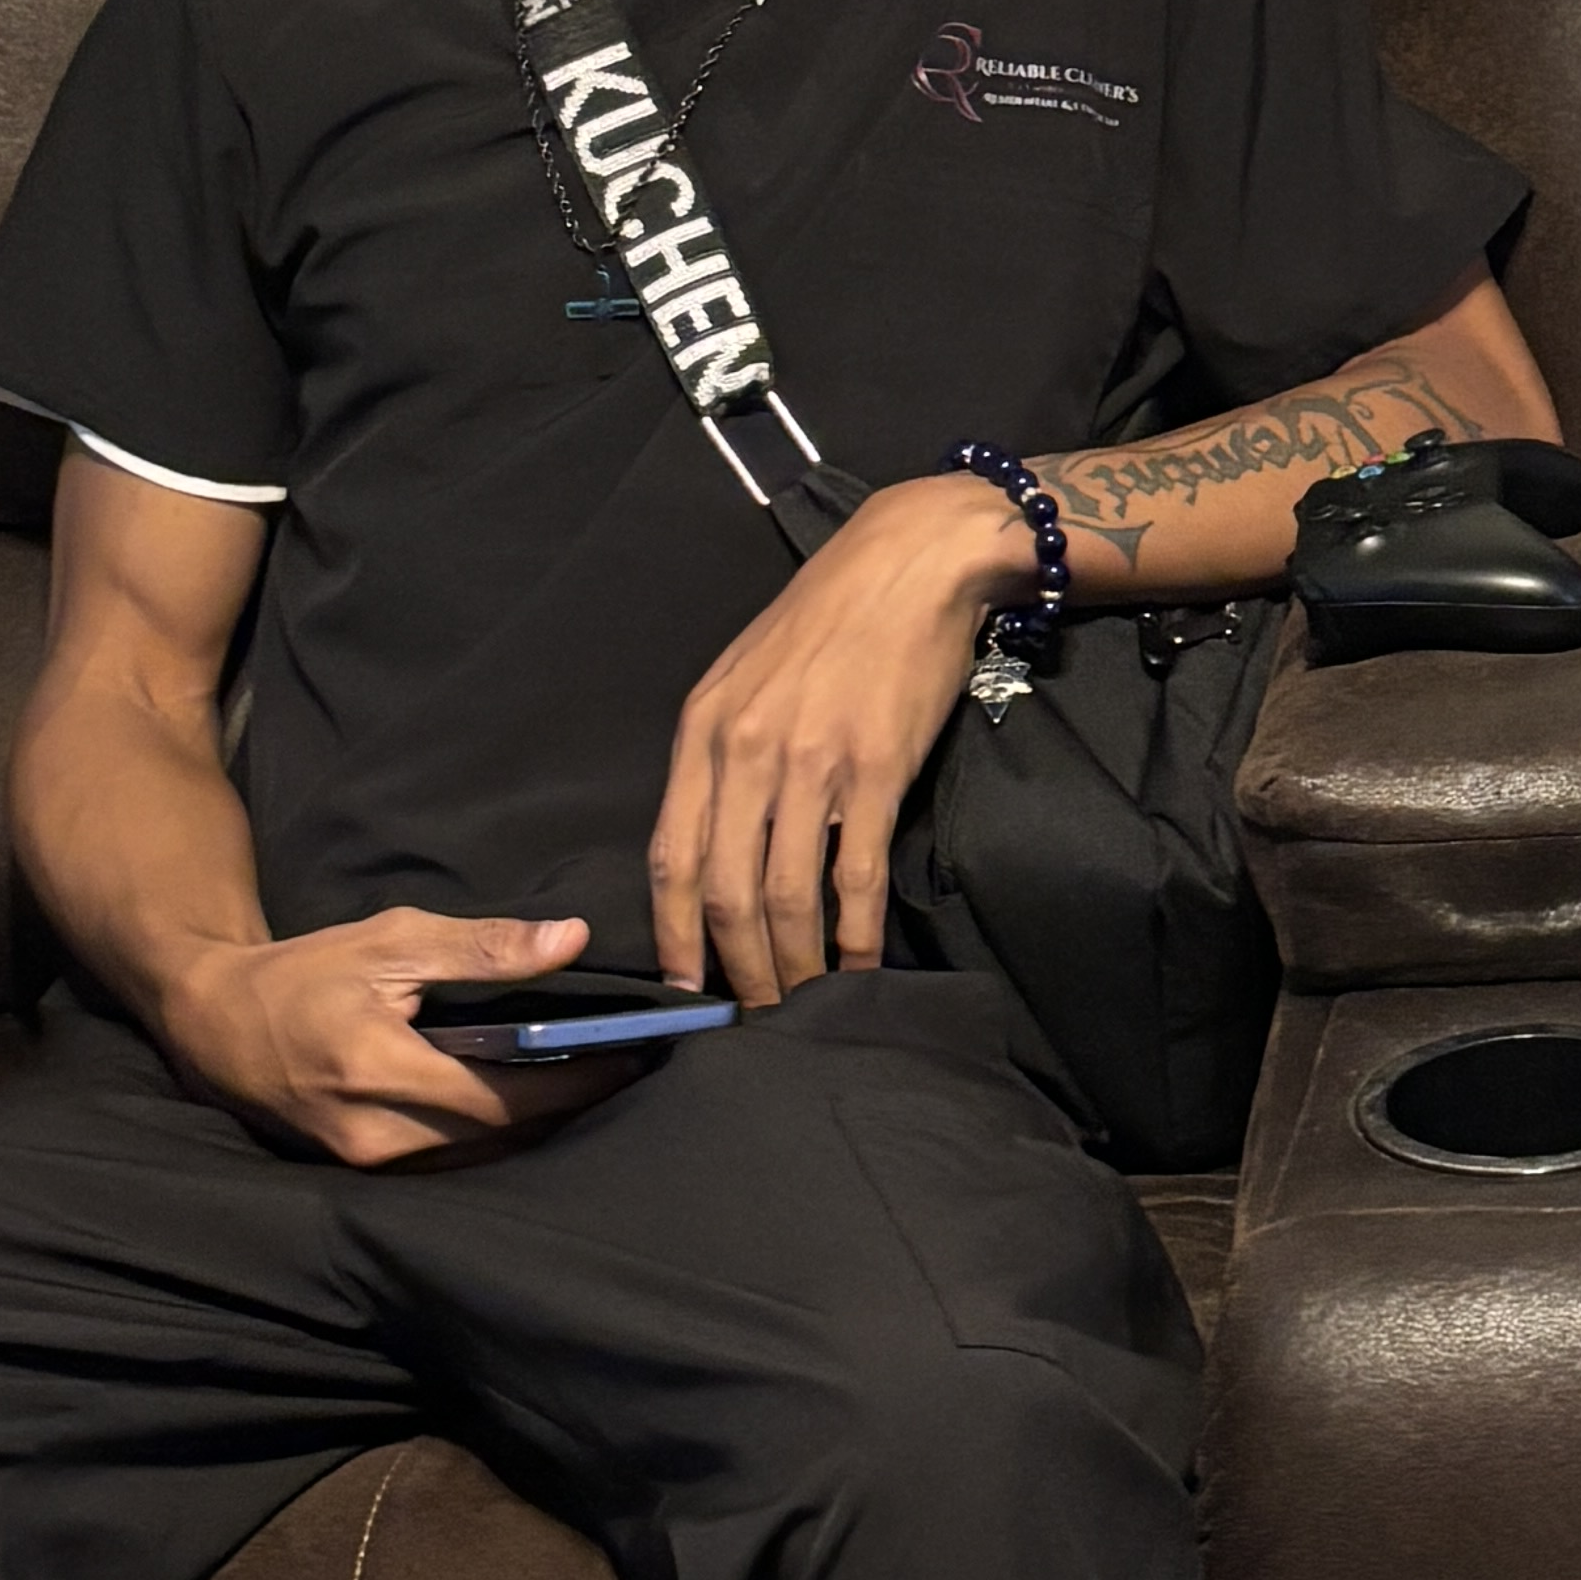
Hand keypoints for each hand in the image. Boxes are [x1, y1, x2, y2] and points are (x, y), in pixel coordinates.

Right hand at [159, 908, 600, 1167]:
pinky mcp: (364, 1175)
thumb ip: (483, 948)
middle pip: (504, 1138)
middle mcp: (377, 1134)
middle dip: (571, 1107)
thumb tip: (571, 941)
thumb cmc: (305, 974)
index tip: (637, 1057)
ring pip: (482, 1160)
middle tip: (629, 1069)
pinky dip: (496, 1139)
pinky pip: (451, 1165)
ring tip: (591, 1086)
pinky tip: (530, 1109)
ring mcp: (368, 1165)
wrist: (215, 1024)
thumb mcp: (391, 941)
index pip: (508, 1096)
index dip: (580, 1082)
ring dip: (538, 1129)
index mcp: (382, 1069)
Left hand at [650, 476, 1033, 1007]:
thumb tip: (716, 840)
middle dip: (737, 969)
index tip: (685, 986)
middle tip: (755, 1015)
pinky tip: (860, 967)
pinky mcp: (876, 771)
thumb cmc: (828, 620)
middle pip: (724, 892)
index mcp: (704, 730)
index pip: (670, 855)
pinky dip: (855, 937)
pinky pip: (856, 877)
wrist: (910, 564)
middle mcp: (746, 751)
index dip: (674, 933)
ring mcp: (812, 763)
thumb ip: (722, 755)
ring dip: (793, 965)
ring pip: (785, 896)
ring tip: (803, 1004)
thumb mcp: (744, 677)